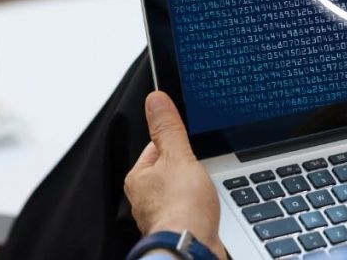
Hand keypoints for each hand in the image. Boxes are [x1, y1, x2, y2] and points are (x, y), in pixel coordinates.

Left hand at [124, 91, 226, 259]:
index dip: (177, 143)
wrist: (192, 246)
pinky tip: (208, 209)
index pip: (157, 148)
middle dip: (189, 169)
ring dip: (196, 190)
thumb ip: (168, 129)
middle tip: (201, 170)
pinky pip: (190, 209)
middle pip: (171, 170)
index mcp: (139, 177)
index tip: (190, 143)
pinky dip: (200, 208)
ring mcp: (161, 214)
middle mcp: (145, 198)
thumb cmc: (182, 209)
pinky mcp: (177, 227)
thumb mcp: (178, 157)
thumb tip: (156, 100)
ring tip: (205, 192)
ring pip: (181, 191)